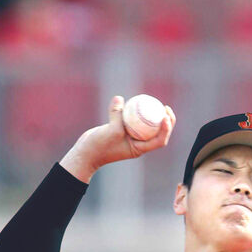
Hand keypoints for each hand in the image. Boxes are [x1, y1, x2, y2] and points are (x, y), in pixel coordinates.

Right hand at [60, 95, 175, 182]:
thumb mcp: (111, 131)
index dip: (166, 129)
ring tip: (155, 102)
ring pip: (146, 125)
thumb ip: (117, 114)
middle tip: (165, 107)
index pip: (159, 140)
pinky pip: (133, 120)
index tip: (166, 116)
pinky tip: (136, 100)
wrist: (86, 153)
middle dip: (165, 121)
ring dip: (152, 115)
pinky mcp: (122, 130)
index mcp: (139, 148)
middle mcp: (138, 144)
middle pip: (157, 133)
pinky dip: (136, 111)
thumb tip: (119, 98)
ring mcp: (130, 137)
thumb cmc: (100, 147)